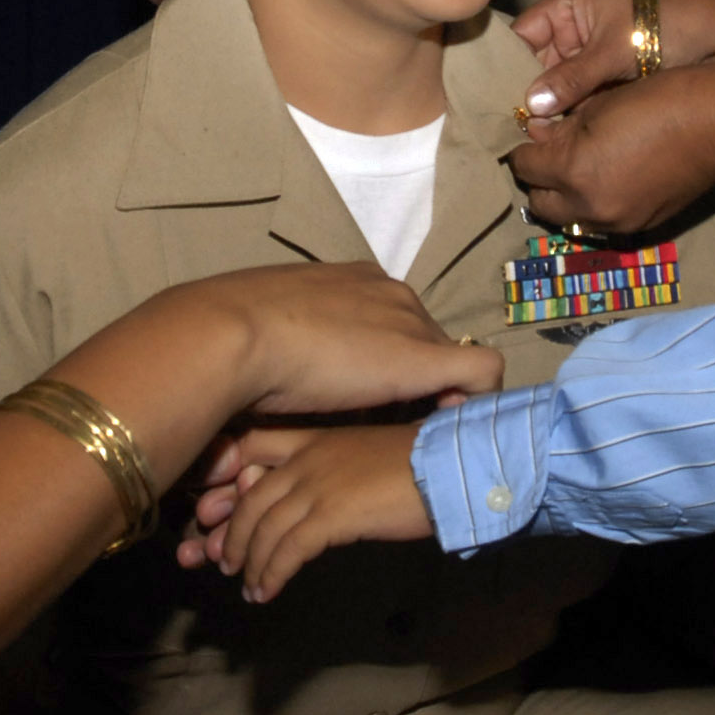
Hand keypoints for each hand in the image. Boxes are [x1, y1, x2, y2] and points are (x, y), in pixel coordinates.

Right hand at [165, 262, 501, 419]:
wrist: (231, 336)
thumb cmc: (234, 338)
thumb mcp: (268, 331)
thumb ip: (293, 343)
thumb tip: (292, 373)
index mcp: (353, 280)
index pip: (391, 322)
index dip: (386, 362)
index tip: (366, 400)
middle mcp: (390, 290)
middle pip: (424, 341)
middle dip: (413, 382)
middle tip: (387, 426)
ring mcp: (411, 320)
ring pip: (450, 359)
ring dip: (435, 395)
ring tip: (413, 434)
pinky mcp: (425, 356)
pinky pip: (483, 373)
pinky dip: (478, 401)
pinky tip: (452, 431)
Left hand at [178, 424, 431, 601]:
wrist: (453, 466)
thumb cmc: (420, 462)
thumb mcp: (365, 457)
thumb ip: (334, 473)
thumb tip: (316, 504)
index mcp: (315, 437)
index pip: (248, 448)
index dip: (224, 480)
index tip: (210, 512)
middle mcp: (308, 458)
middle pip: (249, 496)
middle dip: (228, 533)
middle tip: (218, 560)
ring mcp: (319, 484)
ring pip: (263, 527)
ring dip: (248, 562)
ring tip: (247, 586)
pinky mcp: (333, 515)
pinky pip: (288, 550)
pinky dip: (270, 574)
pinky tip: (266, 592)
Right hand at [511, 0, 714, 119]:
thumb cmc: (670, 27)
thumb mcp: (616, 52)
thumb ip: (572, 79)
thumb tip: (530, 107)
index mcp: (569, 2)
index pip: (522, 34)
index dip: (507, 66)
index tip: (492, 102)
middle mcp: (574, 23)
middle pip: (536, 63)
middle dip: (530, 95)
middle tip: (515, 131)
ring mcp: (591, 48)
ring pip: (558, 82)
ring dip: (552, 107)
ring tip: (535, 139)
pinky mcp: (609, 70)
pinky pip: (581, 92)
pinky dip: (574, 111)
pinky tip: (561, 137)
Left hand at [511, 60, 714, 236]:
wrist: (714, 124)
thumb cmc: (656, 100)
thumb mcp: (597, 104)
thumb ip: (561, 127)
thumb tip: (537, 135)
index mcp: (573, 170)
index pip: (524, 167)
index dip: (522, 150)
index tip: (528, 138)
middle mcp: (589, 206)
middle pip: (541, 203)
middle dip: (539, 181)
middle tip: (547, 158)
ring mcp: (616, 221)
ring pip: (570, 219)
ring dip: (565, 199)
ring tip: (575, 173)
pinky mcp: (641, 226)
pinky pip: (602, 223)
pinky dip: (594, 206)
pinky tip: (605, 183)